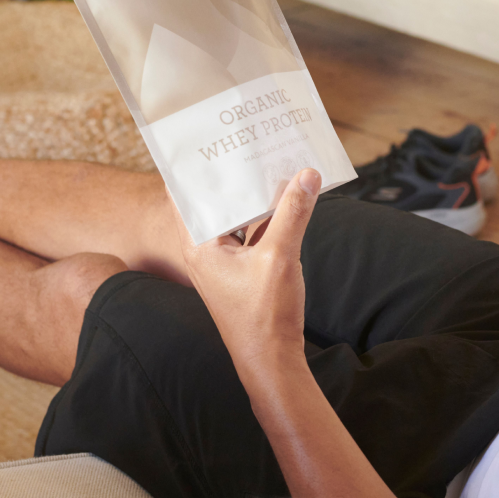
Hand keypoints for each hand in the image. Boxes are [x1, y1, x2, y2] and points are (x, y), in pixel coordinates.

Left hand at [180, 169, 403, 497]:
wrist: (271, 361)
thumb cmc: (263, 316)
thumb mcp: (280, 256)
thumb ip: (293, 211)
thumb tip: (307, 173)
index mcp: (200, 243)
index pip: (191, 192)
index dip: (202, 165)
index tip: (211, 135)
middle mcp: (207, 248)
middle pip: (218, 199)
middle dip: (237, 173)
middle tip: (251, 139)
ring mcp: (225, 258)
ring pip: (239, 213)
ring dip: (256, 192)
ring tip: (275, 159)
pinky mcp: (244, 267)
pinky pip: (254, 229)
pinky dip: (269, 212)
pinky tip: (291, 194)